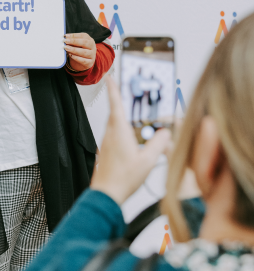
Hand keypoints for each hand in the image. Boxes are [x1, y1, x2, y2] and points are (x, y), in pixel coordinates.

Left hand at [64, 32, 95, 71]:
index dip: (74, 35)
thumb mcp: (77, 45)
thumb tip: (65, 40)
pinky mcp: (89, 63)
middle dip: (74, 41)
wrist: (83, 63)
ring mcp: (92, 55)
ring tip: (66, 48)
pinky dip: (76, 58)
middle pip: (84, 42)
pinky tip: (71, 55)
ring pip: (84, 52)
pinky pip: (83, 60)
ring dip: (74, 50)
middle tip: (65, 41)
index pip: (83, 36)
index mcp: (90, 40)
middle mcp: (92, 47)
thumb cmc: (79, 51)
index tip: (66, 36)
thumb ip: (72, 42)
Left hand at [92, 77, 170, 204]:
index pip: (116, 103)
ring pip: (115, 125)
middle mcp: (110, 134)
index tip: (109, 76)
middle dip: (121, 101)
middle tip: (125, 91)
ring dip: (123, 118)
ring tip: (134, 117)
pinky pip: (115, 136)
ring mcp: (106, 143)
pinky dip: (123, 132)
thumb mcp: (148, 160)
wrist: (106, 194)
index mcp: (119, 131)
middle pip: (116, 112)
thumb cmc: (123, 179)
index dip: (113, 88)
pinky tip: (132, 140)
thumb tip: (166, 133)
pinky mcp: (106, 151)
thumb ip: (159, 144)